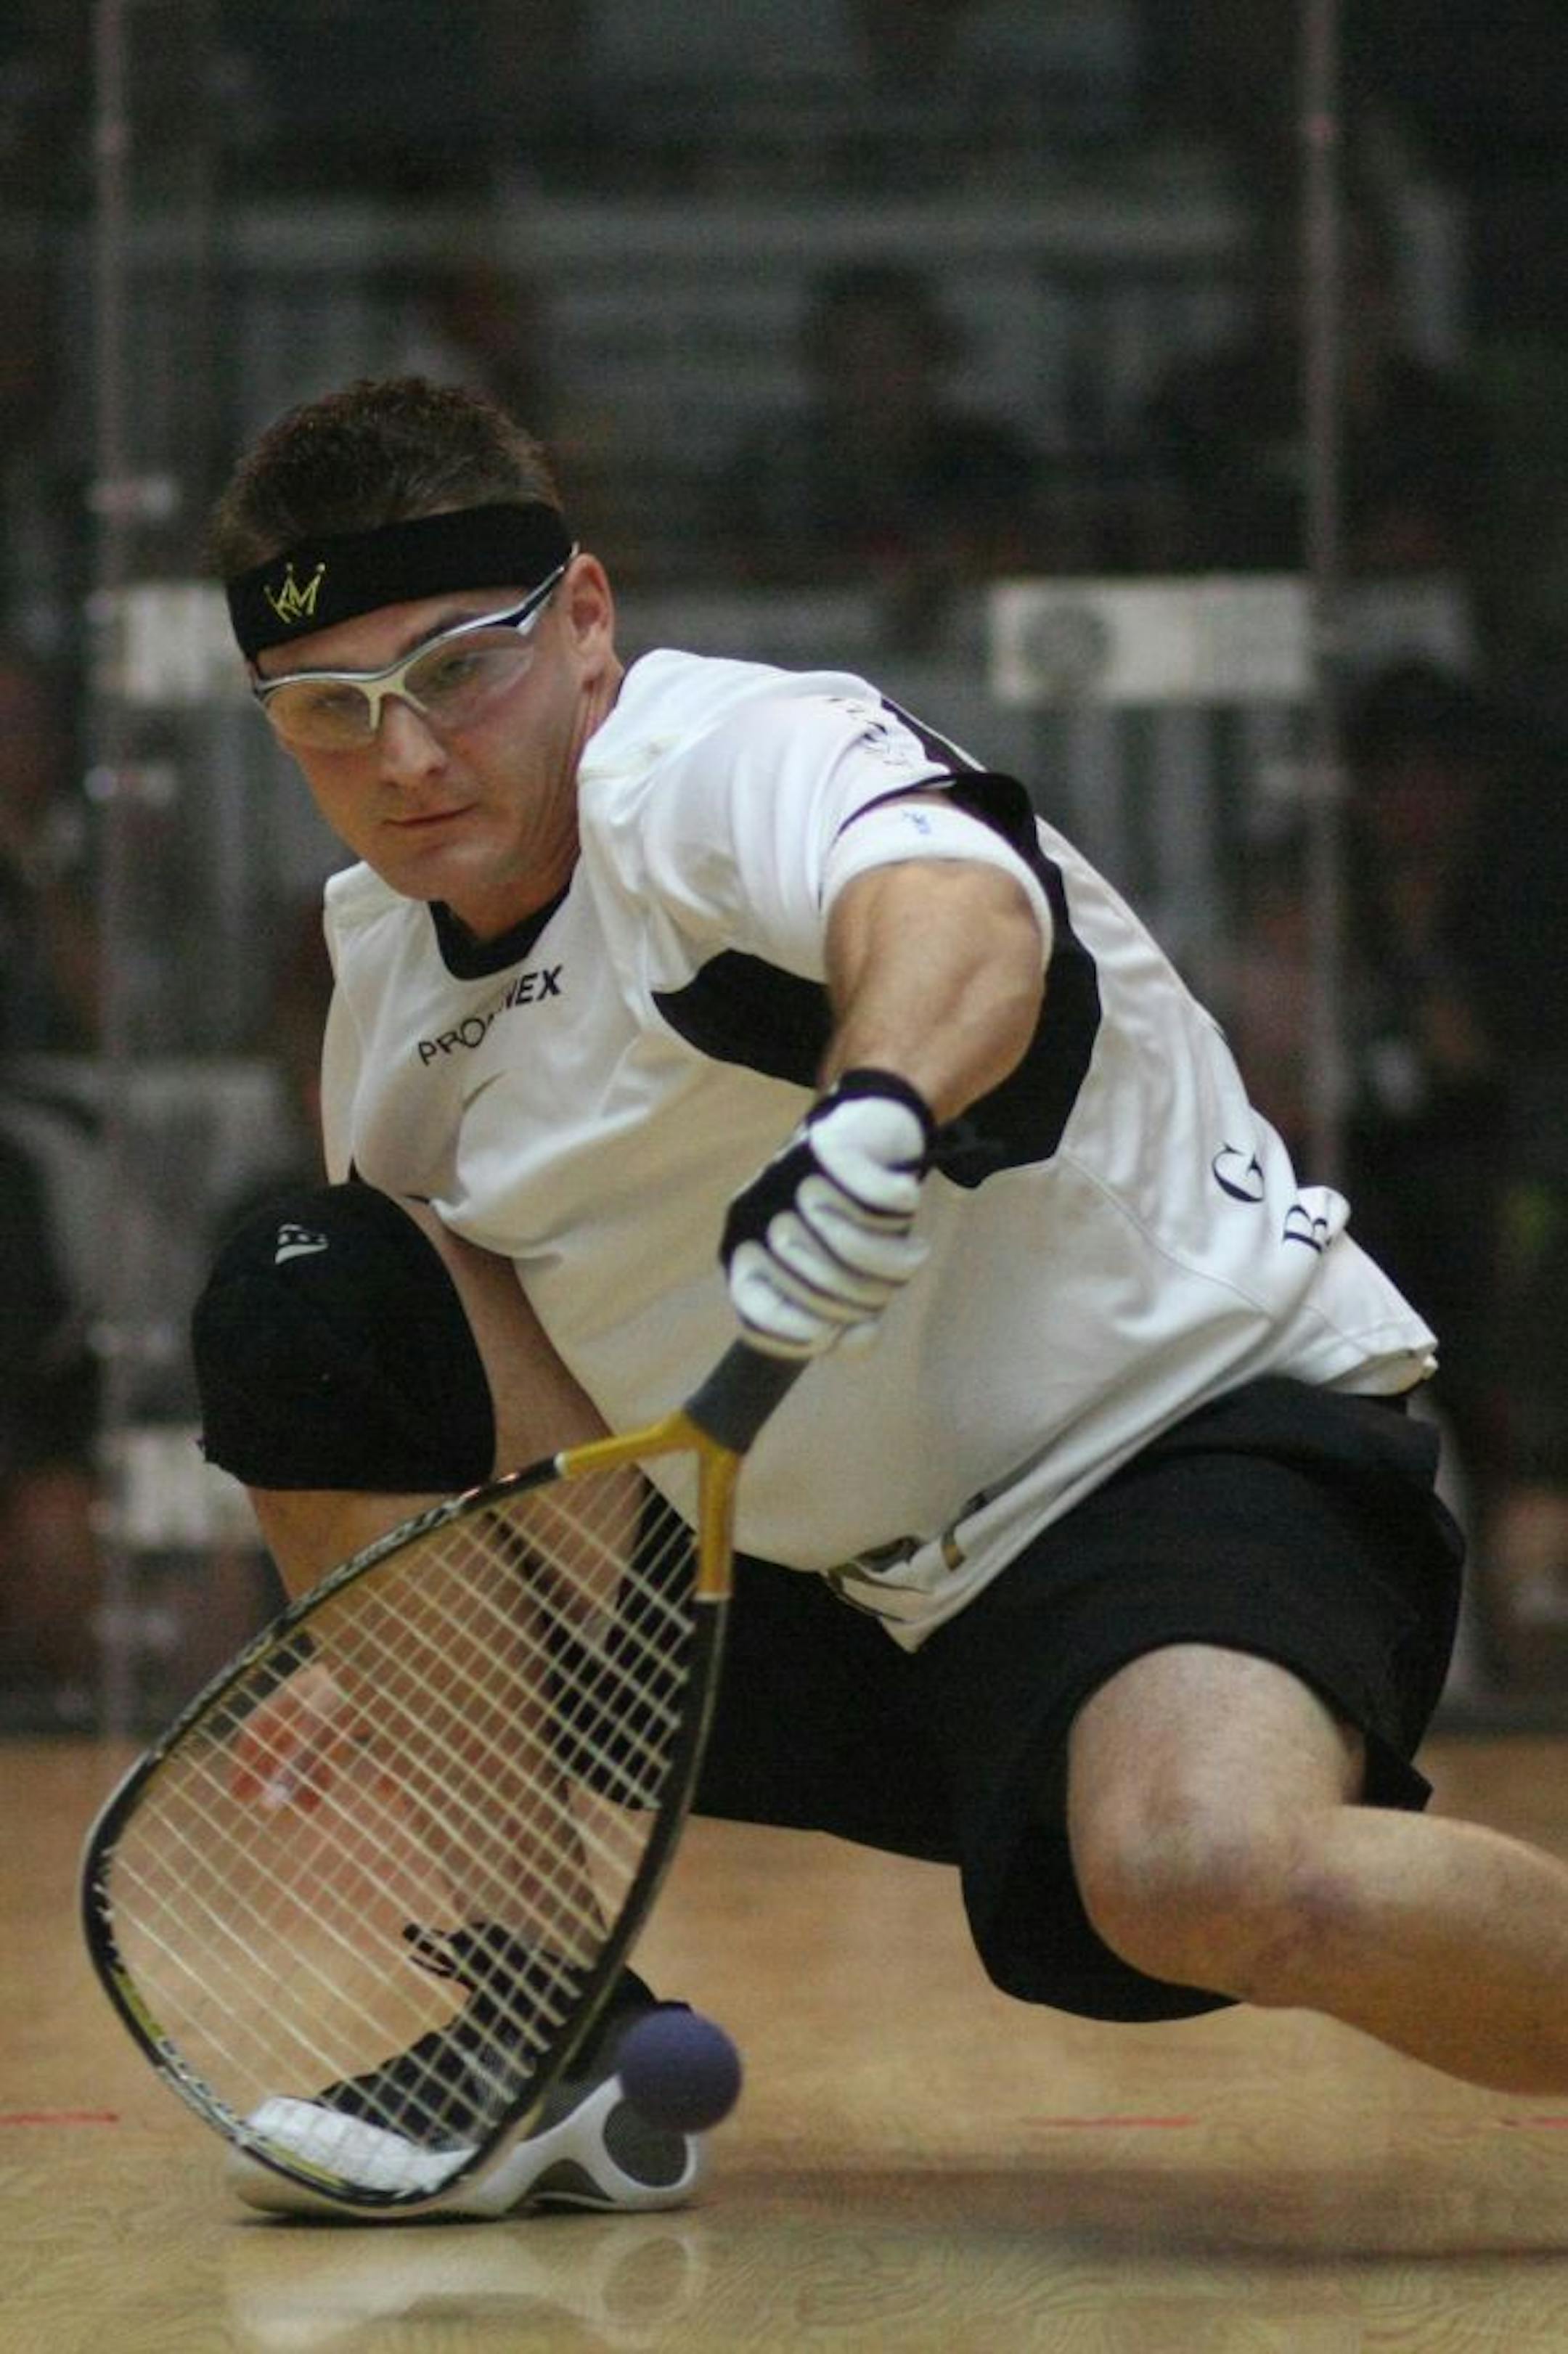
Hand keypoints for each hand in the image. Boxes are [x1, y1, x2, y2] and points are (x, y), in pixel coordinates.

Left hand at [720, 1069, 935, 1360]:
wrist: (872, 1127)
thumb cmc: (855, 1213)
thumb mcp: (851, 1275)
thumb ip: (851, 1320)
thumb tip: (857, 1340)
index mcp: (749, 1252)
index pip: (760, 1314)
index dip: (803, 1334)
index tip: (836, 1331)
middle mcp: (759, 1215)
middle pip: (821, 1288)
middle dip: (867, 1294)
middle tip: (886, 1280)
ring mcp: (789, 1178)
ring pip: (849, 1245)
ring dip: (889, 1251)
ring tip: (903, 1242)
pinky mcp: (827, 1145)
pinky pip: (877, 1199)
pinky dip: (901, 1203)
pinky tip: (904, 1196)